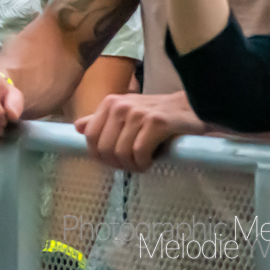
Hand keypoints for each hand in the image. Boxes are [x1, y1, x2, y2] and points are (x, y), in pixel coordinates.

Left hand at [74, 90, 204, 171]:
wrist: (192, 107)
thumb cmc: (157, 113)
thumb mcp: (127, 113)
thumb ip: (102, 120)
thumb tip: (77, 127)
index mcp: (110, 103)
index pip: (90, 137)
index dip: (99, 155)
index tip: (114, 161)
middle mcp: (120, 106)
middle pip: (104, 148)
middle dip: (116, 163)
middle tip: (131, 165)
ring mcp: (138, 113)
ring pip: (121, 152)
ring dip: (132, 165)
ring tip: (142, 163)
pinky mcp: (156, 123)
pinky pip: (139, 153)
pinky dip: (143, 163)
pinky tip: (151, 161)